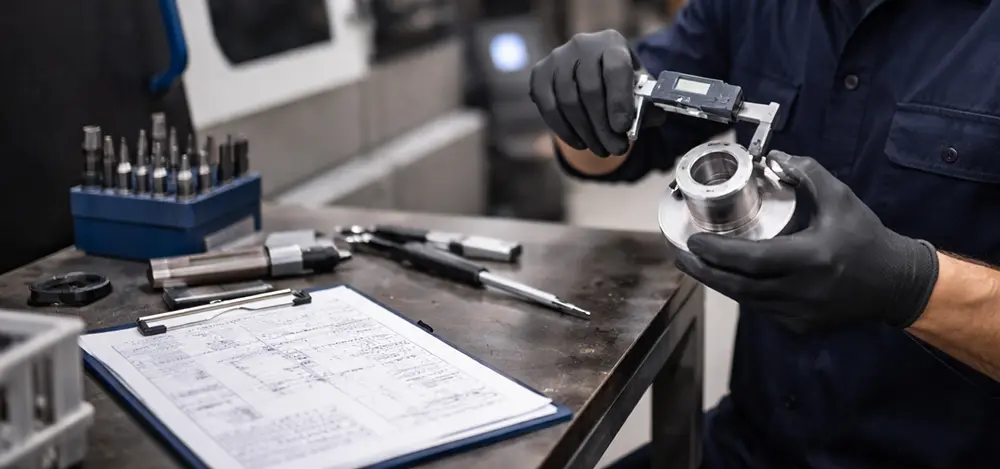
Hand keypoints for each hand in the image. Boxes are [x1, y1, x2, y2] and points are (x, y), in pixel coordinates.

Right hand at [529, 30, 662, 156]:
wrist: (592, 73)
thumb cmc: (619, 82)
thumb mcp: (638, 87)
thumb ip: (648, 102)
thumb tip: (654, 117)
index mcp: (611, 43)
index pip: (615, 69)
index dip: (619, 101)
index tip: (623, 129)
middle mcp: (582, 45)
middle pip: (590, 90)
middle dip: (603, 127)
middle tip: (616, 150)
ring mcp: (557, 58)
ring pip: (568, 102)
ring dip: (586, 133)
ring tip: (601, 150)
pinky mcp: (539, 74)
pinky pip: (548, 107)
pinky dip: (564, 130)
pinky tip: (580, 143)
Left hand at [675, 151, 939, 332]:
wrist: (895, 284)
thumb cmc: (866, 238)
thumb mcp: (841, 198)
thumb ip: (807, 173)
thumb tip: (773, 156)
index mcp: (812, 258)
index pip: (751, 260)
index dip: (716, 253)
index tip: (692, 240)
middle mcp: (804, 290)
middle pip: (738, 285)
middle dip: (703, 270)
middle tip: (680, 254)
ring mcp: (801, 313)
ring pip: (746, 300)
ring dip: (718, 282)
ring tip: (695, 264)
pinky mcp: (801, 326)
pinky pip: (761, 309)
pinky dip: (741, 293)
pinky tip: (726, 278)